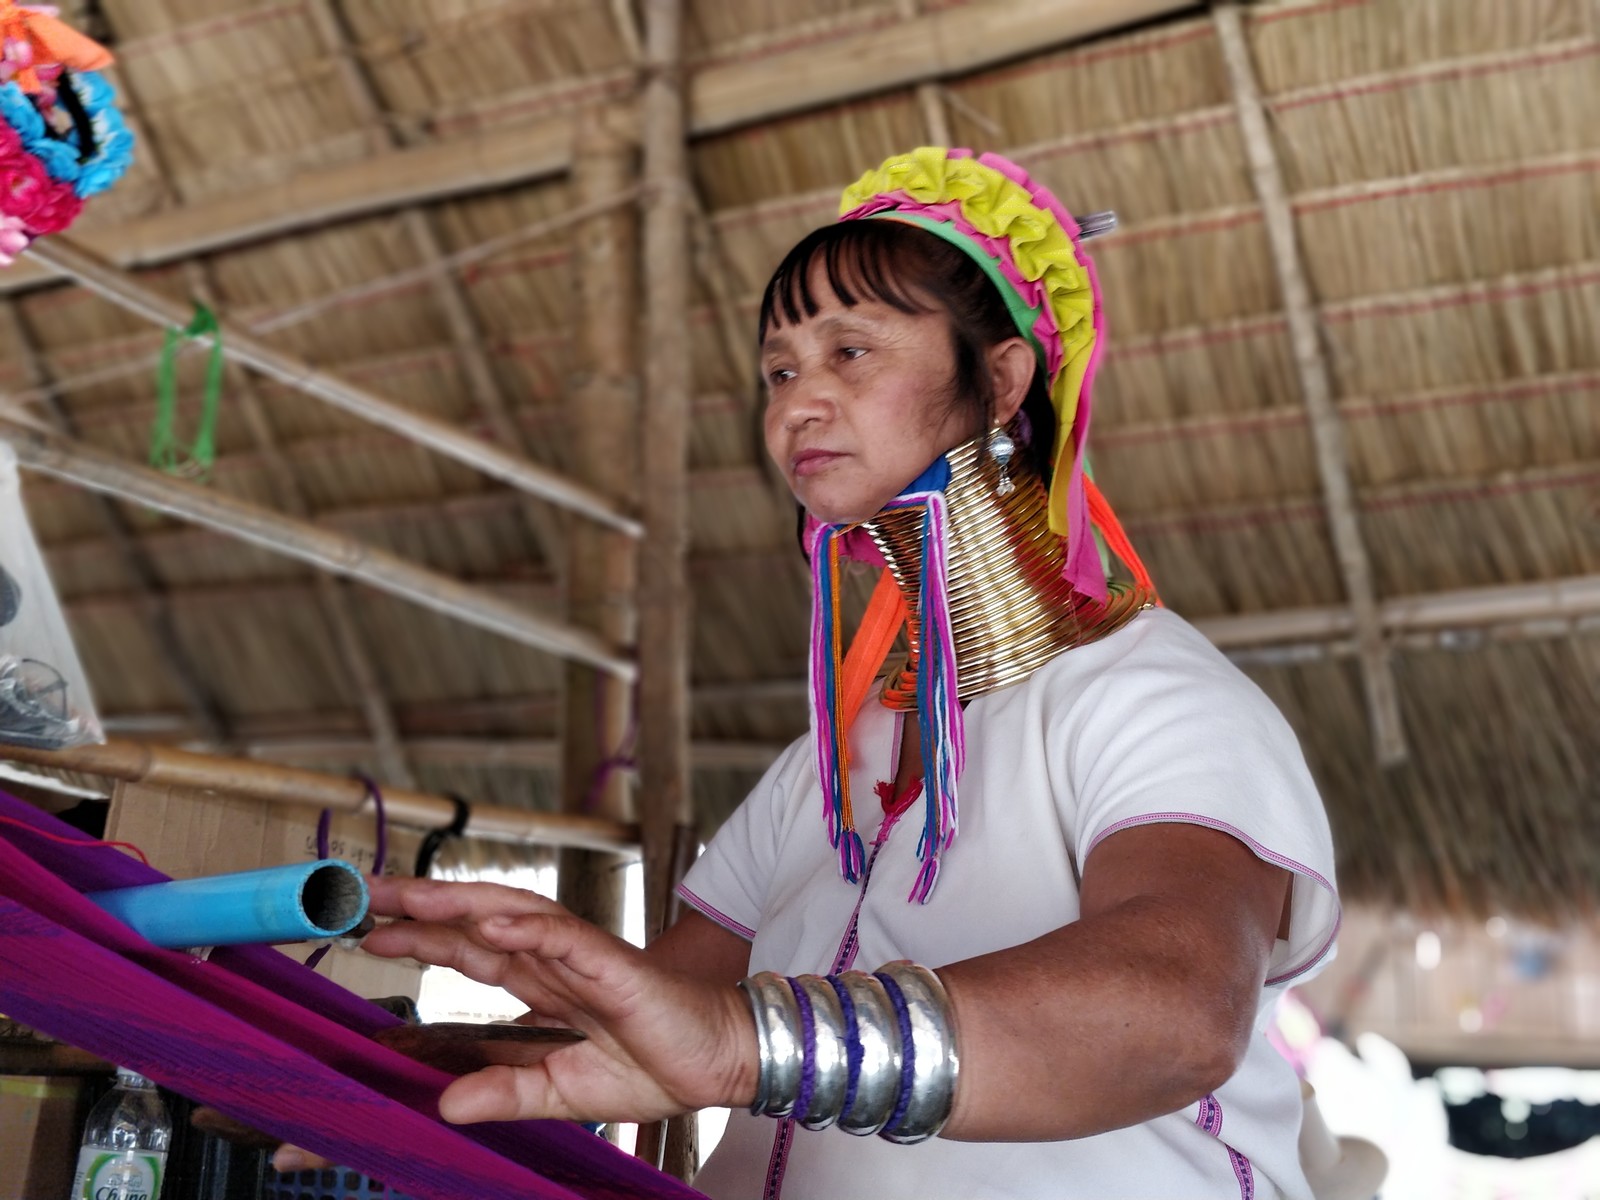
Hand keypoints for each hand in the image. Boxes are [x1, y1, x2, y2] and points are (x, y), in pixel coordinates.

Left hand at [359, 876, 757, 1125]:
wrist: (719, 1061)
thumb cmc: (652, 1066)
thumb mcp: (562, 1094)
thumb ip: (505, 1094)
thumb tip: (445, 1105)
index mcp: (540, 987)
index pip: (468, 953)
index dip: (421, 939)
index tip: (371, 933)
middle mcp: (553, 962)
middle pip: (477, 922)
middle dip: (422, 905)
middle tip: (366, 893)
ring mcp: (582, 958)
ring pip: (514, 916)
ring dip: (462, 903)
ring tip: (415, 897)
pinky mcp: (614, 965)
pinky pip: (567, 939)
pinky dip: (529, 928)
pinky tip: (492, 923)